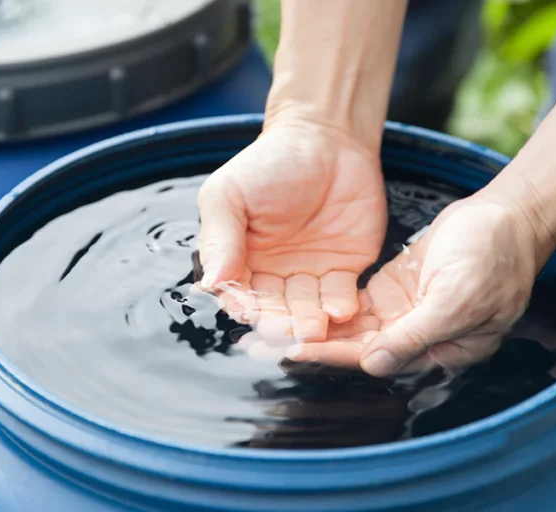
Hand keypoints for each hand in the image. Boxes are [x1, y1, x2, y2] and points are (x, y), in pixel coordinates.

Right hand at [196, 119, 386, 342]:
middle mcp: (273, 274)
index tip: (248, 312)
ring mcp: (310, 274)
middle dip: (279, 322)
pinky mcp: (345, 270)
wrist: (326, 137)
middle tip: (285, 331)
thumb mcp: (230, 194)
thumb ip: (219, 237)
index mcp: (240, 259)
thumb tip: (210, 282)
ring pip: (307, 310)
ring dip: (309, 322)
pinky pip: (341, 297)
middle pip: (273, 309)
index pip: (238, 293)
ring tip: (314, 328)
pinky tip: (341, 311)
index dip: (243, 304)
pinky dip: (341, 307)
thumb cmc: (270, 161)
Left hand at [284, 194, 550, 375]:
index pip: (376, 357)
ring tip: (268, 325)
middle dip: (312, 345)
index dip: (334, 355)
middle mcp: (417, 339)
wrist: (509, 215)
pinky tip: (293, 301)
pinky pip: (357, 306)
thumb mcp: (458, 297)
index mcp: (439, 350)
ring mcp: (405, 314)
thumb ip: (415, 334)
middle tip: (261, 342)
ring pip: (352, 328)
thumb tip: (374, 364)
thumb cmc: (494, 256)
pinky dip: (328, 306)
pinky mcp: (395, 291)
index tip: (292, 351)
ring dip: (313, 328)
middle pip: (357, 347)